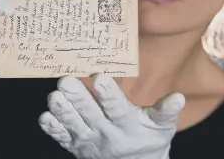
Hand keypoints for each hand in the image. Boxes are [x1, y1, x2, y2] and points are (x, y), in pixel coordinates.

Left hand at [39, 75, 184, 158]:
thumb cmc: (150, 138)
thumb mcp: (163, 126)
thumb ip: (167, 111)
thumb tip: (178, 97)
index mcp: (128, 125)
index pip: (118, 109)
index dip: (109, 94)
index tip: (100, 77)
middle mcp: (106, 133)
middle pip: (91, 115)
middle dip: (79, 98)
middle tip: (66, 81)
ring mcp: (89, 141)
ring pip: (74, 125)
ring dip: (63, 111)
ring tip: (54, 96)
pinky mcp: (76, 146)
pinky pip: (62, 138)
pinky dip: (53, 129)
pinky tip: (45, 117)